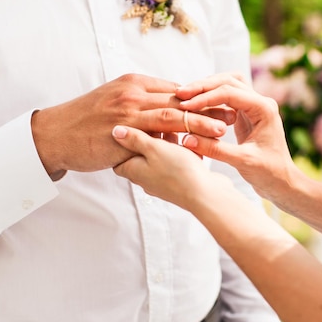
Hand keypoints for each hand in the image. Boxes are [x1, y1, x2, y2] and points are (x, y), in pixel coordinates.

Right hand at [31, 73, 230, 176]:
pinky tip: (194, 150)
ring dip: (200, 123)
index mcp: (134, 82)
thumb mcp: (115, 104)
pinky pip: (155, 136)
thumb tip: (167, 123)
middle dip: (208, 107)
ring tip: (222, 131)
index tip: (221, 104)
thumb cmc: (85, 122)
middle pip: (180, 98)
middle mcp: (133, 92)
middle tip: (233, 113)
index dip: (200, 98)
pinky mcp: (121, 130)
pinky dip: (177, 142)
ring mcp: (127, 110)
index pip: (175, 89)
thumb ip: (142, 108)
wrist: (54, 134)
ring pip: (172, 114)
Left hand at [112, 125, 227, 209]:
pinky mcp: (179, 182)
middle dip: (147, 140)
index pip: (118, 159)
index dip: (122, 144)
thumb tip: (115, 132)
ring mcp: (162, 182)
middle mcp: (145, 179)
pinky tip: (188, 144)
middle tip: (157, 126)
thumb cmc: (178, 171)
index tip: (132, 129)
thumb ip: (134, 139)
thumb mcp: (153, 148)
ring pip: (159, 159)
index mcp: (134, 171)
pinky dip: (179, 153)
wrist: (206, 195)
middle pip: (139, 157)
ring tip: (175, 132)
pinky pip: (174, 164)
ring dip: (165, 145)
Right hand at [175, 73, 296, 203]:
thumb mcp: (242, 162)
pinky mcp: (246, 114)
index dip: (205, 97)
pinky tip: (196, 107)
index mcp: (264, 108)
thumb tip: (186, 139)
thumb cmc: (269, 173)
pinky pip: (226, 98)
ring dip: (207, 88)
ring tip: (186, 96)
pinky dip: (211, 98)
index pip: (229, 92)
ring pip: (227, 84)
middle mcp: (260, 102)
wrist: (282, 183)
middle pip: (228, 81)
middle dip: (203, 86)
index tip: (185, 106)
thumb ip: (215, 149)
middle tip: (180, 94)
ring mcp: (254, 106)